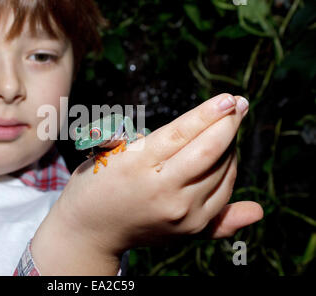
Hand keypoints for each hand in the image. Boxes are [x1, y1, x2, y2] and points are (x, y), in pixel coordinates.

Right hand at [32, 93, 262, 273]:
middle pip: (209, 152)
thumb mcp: (113, 152)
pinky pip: (223, 197)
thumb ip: (150, 141)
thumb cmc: (96, 183)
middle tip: (239, 104)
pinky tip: (232, 158)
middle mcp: (163, 192)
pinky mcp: (190, 230)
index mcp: (137, 166)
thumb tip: (197, 135)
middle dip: (228, 125)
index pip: (182, 133)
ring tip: (226, 130)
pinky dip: (230, 174)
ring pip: (222, 173)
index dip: (209, 113)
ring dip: (230, 147)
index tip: (229, 98)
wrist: (90, 231)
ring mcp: (180, 214)